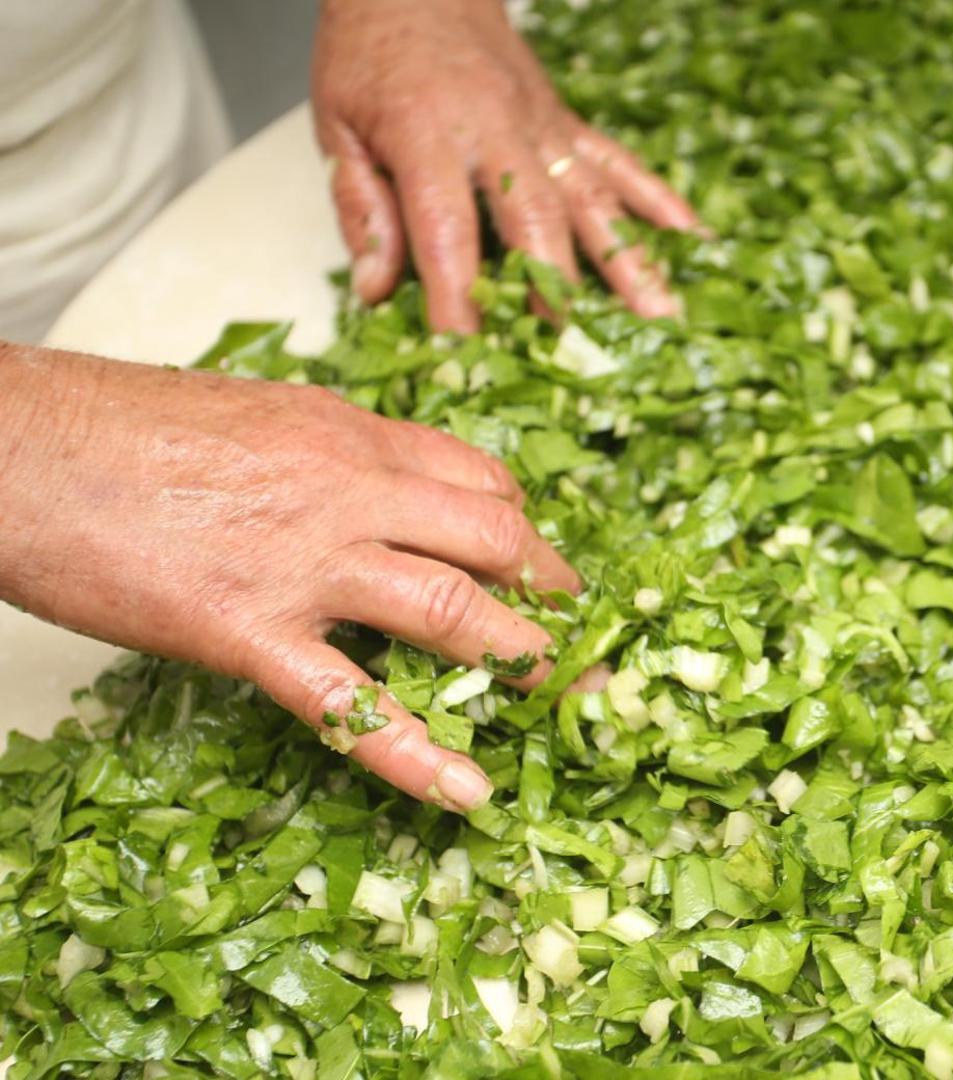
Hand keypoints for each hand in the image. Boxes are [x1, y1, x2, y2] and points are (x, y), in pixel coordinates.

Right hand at [0, 345, 579, 810]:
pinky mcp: (246, 629)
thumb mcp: (257, 413)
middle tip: (575, 633)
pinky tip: (470, 790)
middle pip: (492, 535)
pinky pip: (353, 699)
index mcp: (349, 433)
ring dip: (517, 657)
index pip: (478, 477)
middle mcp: (348, 489)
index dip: (522, 525)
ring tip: (559, 695)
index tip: (535, 564)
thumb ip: (332, 453)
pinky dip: (418, 752)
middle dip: (548, 591)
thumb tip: (381, 486)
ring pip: (449, 607)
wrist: (20, 447)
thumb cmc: (122, 428)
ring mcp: (304, 561)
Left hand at [311, 0, 698, 330]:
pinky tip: (697, 242)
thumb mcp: (337, 123)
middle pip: (536, 216)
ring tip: (664, 315)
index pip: (445, 227)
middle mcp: (496, 130)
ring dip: (630, 259)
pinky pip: (620, 164)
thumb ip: (359, 205)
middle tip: (575, 349)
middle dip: (558, 287)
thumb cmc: (369, 54)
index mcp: (426, 133)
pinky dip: (661, 203)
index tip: (465, 354)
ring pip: (593, 197)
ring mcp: (542, 126)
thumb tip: (374, 290)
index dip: (458, 295)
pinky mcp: (568, 123)